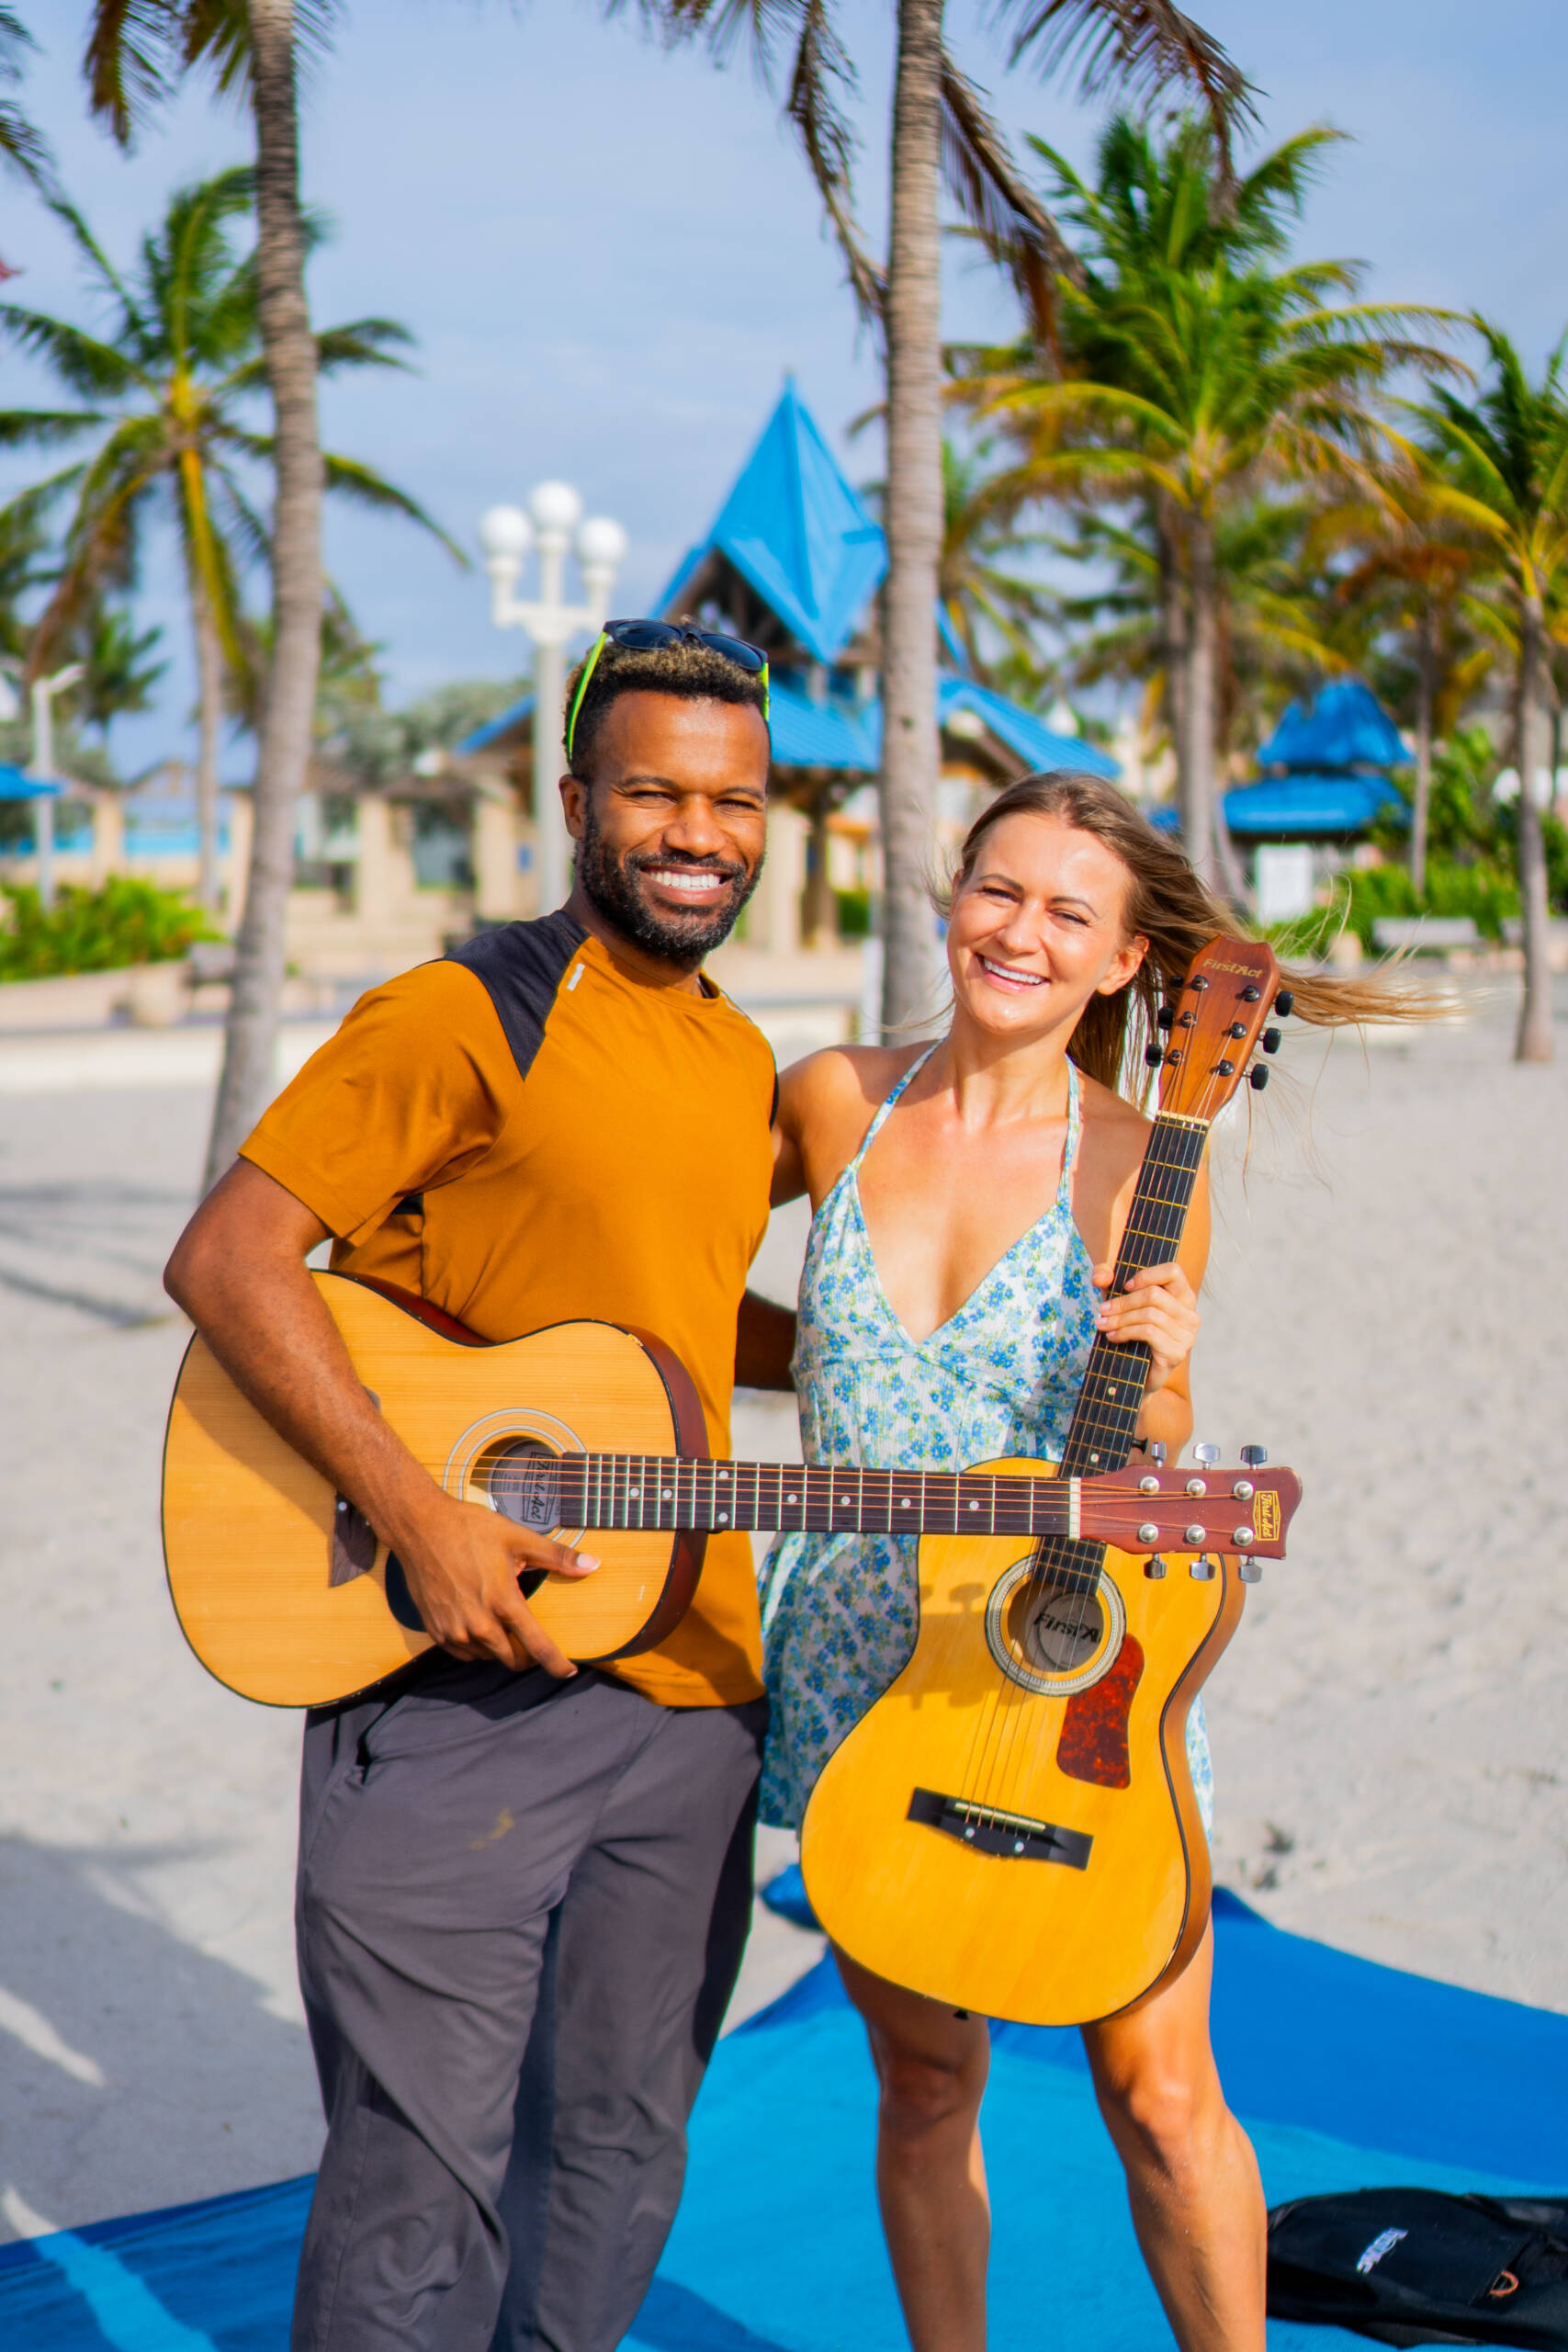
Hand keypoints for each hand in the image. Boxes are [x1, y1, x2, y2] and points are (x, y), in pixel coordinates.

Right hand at [393, 1491, 599, 1676]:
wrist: (420, 1527)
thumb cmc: (469, 1529)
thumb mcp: (518, 1538)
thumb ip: (557, 1557)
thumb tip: (593, 1565)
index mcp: (503, 1602)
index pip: (537, 1647)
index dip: (556, 1664)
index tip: (568, 1672)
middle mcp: (478, 1624)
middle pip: (512, 1659)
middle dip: (528, 1656)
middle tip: (535, 1642)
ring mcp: (454, 1630)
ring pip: (488, 1657)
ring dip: (501, 1649)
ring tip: (504, 1624)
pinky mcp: (436, 1631)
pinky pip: (464, 1653)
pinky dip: (477, 1646)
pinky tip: (480, 1625)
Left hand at [1091, 1258, 1200, 1395]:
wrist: (1135, 1375)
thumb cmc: (1131, 1333)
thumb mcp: (1118, 1301)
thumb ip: (1107, 1281)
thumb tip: (1100, 1277)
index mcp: (1183, 1297)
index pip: (1173, 1271)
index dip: (1147, 1275)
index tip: (1125, 1286)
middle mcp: (1190, 1314)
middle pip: (1154, 1294)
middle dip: (1123, 1302)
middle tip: (1102, 1310)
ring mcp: (1187, 1335)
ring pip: (1150, 1314)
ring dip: (1120, 1318)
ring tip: (1102, 1324)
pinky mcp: (1177, 1352)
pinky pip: (1149, 1332)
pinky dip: (1125, 1332)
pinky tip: (1112, 1337)